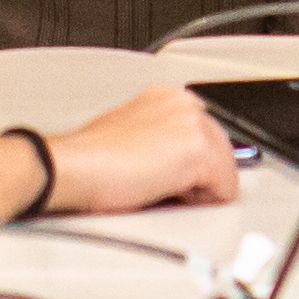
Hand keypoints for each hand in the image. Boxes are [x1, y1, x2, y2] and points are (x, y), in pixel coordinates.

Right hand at [38, 83, 243, 217]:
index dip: (190, 165)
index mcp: (169, 97)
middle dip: (199, 175)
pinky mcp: (198, 150)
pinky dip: (200, 201)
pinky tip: (165, 193)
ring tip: (158, 187)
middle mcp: (185, 103)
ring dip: (198, 187)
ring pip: (226, 171)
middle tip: (159, 185)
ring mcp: (193, 124)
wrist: (73, 166)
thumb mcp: (135, 136)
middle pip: (223, 153)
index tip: (169, 174)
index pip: (207, 137)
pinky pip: (225, 190)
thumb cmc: (90, 160)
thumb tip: (180, 165)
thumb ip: (163, 141)